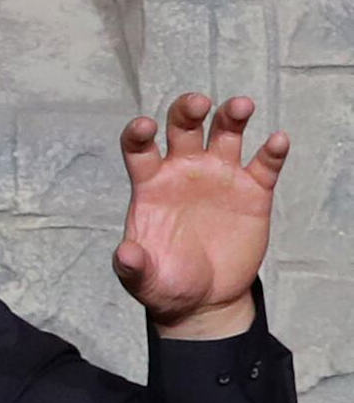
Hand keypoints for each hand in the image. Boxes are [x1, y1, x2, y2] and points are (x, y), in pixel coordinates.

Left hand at [118, 92, 290, 339]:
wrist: (204, 299)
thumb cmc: (165, 282)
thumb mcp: (143, 279)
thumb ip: (132, 265)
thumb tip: (125, 254)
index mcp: (151, 184)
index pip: (140, 148)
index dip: (139, 132)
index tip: (144, 127)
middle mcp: (185, 172)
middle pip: (185, 127)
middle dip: (189, 110)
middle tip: (199, 103)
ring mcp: (220, 177)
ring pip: (227, 133)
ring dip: (232, 115)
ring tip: (241, 106)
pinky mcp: (253, 192)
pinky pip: (265, 164)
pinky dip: (273, 151)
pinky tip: (277, 142)